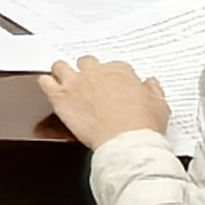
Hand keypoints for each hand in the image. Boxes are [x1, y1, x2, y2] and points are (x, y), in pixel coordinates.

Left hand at [39, 55, 170, 146]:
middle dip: (88, 71)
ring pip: (61, 67)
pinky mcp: (60, 98)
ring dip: (63, 73)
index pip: (114, 66)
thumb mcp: (159, 103)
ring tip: (66, 82)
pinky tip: (50, 88)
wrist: (126, 142)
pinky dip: (47, 83)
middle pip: (86, 62)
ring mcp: (75, 84)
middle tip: (90, 83)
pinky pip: (45, 82)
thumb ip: (152, 89)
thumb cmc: (143, 125)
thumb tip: (150, 83)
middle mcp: (95, 73)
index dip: (113, 77)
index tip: (114, 86)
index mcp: (119, 71)